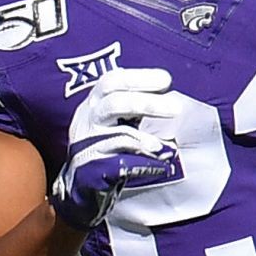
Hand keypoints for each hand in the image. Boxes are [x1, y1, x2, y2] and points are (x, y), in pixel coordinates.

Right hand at [52, 66, 185, 227]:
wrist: (79, 177)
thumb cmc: (104, 139)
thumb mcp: (113, 115)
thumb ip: (133, 103)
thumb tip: (167, 90)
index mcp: (96, 101)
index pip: (114, 81)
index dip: (139, 78)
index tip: (166, 80)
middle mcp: (89, 117)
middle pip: (115, 103)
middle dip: (147, 103)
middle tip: (176, 109)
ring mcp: (89, 143)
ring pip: (116, 134)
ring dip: (143, 137)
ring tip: (162, 144)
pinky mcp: (93, 166)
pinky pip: (118, 162)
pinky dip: (139, 161)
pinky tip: (155, 159)